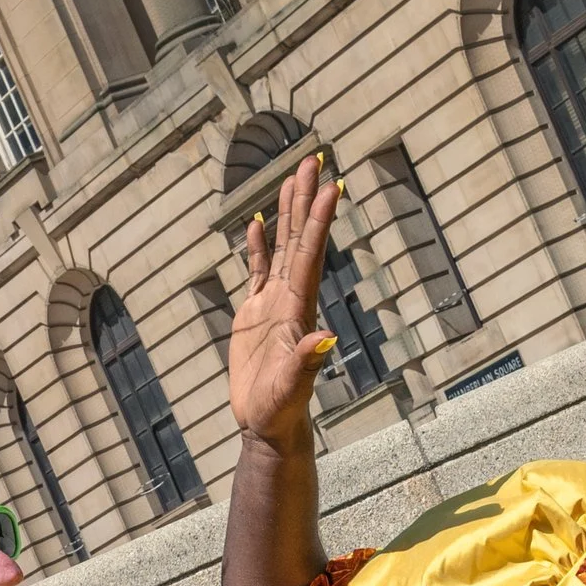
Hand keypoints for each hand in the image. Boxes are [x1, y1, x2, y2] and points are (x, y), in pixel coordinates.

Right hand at [229, 155, 339, 448]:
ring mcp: (273, 305)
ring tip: (291, 177)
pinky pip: (256, 271)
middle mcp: (289, 299)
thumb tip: (325, 337)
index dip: (319, 219)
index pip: (309, 254)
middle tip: (313, 159)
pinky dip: (257, 246)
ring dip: (287, 214)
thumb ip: (308, 361)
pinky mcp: (254, 315)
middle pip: (298, 239)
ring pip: (281, 248)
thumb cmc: (281, 411)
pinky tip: (256, 222)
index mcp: (298, 308)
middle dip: (305, 200)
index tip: (331, 184)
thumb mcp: (292, 386)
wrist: (268, 426)